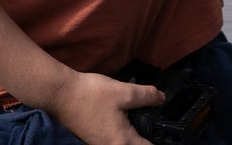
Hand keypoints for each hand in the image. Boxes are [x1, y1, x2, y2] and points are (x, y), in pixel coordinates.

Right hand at [41, 67, 163, 144]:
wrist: (60, 94)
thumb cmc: (89, 95)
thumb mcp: (124, 92)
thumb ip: (147, 96)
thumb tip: (161, 99)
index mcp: (121, 142)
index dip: (162, 141)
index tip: (170, 136)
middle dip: (147, 136)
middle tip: (157, 121)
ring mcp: (100, 143)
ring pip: (125, 142)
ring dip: (135, 133)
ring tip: (143, 116)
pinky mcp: (94, 136)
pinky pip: (115, 137)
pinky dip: (124, 129)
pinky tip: (125, 114)